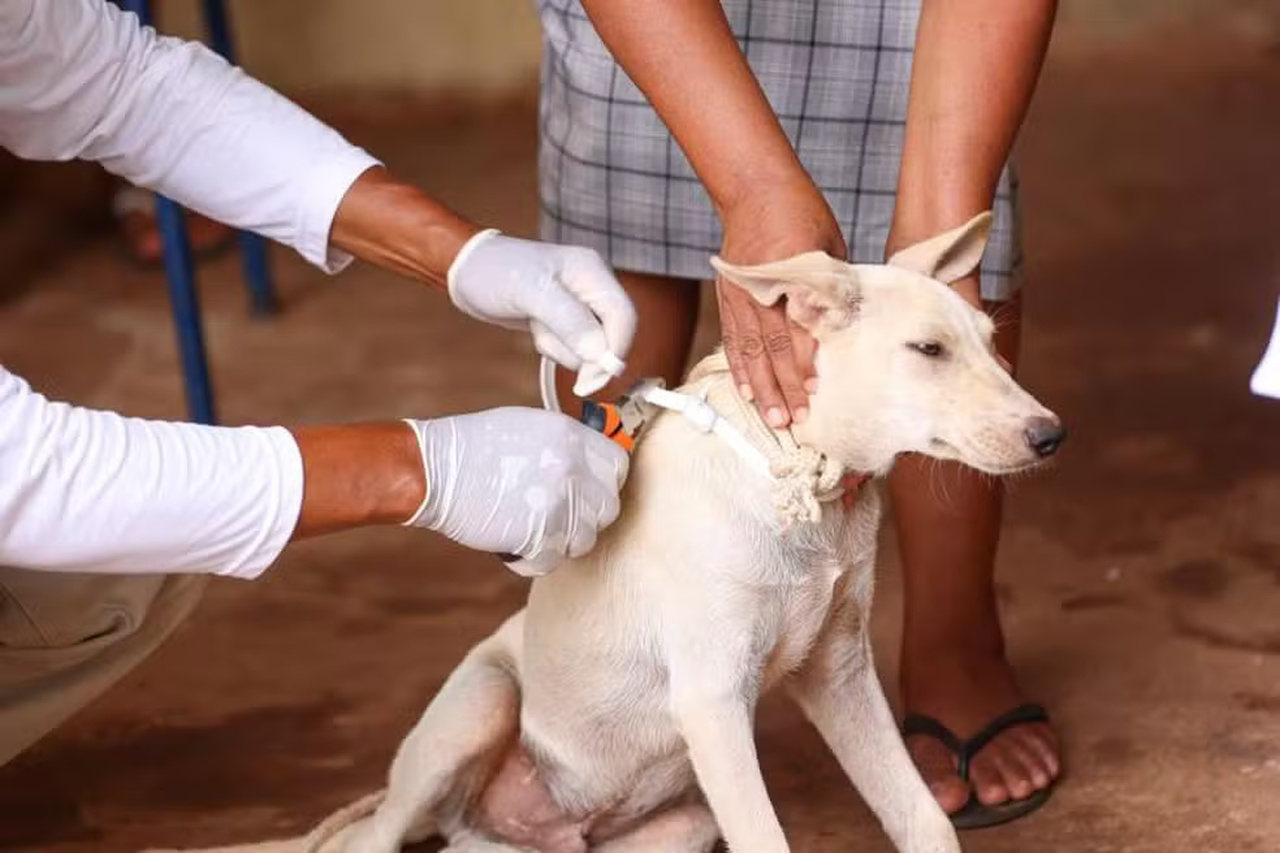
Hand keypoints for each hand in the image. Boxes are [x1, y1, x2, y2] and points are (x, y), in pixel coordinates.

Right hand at [402, 408, 628, 575]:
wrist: (435, 469)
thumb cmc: (475, 446)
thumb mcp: (530, 426)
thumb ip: (567, 444)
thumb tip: (594, 465)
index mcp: (572, 437)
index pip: (618, 467)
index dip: (603, 484)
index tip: (587, 493)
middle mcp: (571, 468)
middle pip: (607, 508)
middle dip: (585, 517)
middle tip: (556, 516)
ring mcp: (557, 502)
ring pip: (584, 540)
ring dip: (562, 541)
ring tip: (533, 529)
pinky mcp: (538, 535)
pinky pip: (553, 561)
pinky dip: (534, 560)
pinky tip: (515, 544)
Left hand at [448, 231, 636, 393]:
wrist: (466, 271)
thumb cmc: (493, 271)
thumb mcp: (530, 293)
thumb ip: (568, 321)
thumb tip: (599, 353)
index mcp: (591, 271)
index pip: (623, 316)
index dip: (615, 350)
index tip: (594, 378)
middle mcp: (591, 287)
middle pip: (612, 335)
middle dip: (585, 353)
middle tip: (557, 359)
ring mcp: (579, 305)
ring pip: (591, 346)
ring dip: (563, 349)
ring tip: (537, 328)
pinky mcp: (564, 320)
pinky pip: (572, 346)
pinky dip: (554, 347)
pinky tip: (535, 330)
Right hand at [716, 183, 846, 426]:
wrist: (754, 189)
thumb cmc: (801, 213)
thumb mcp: (829, 246)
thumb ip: (833, 287)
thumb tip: (848, 325)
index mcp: (786, 277)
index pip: (796, 330)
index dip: (805, 363)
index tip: (816, 390)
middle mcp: (758, 292)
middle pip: (770, 349)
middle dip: (783, 388)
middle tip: (795, 420)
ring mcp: (738, 297)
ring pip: (749, 352)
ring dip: (761, 388)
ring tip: (773, 417)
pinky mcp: (728, 299)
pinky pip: (733, 341)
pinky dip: (740, 369)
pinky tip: (748, 392)